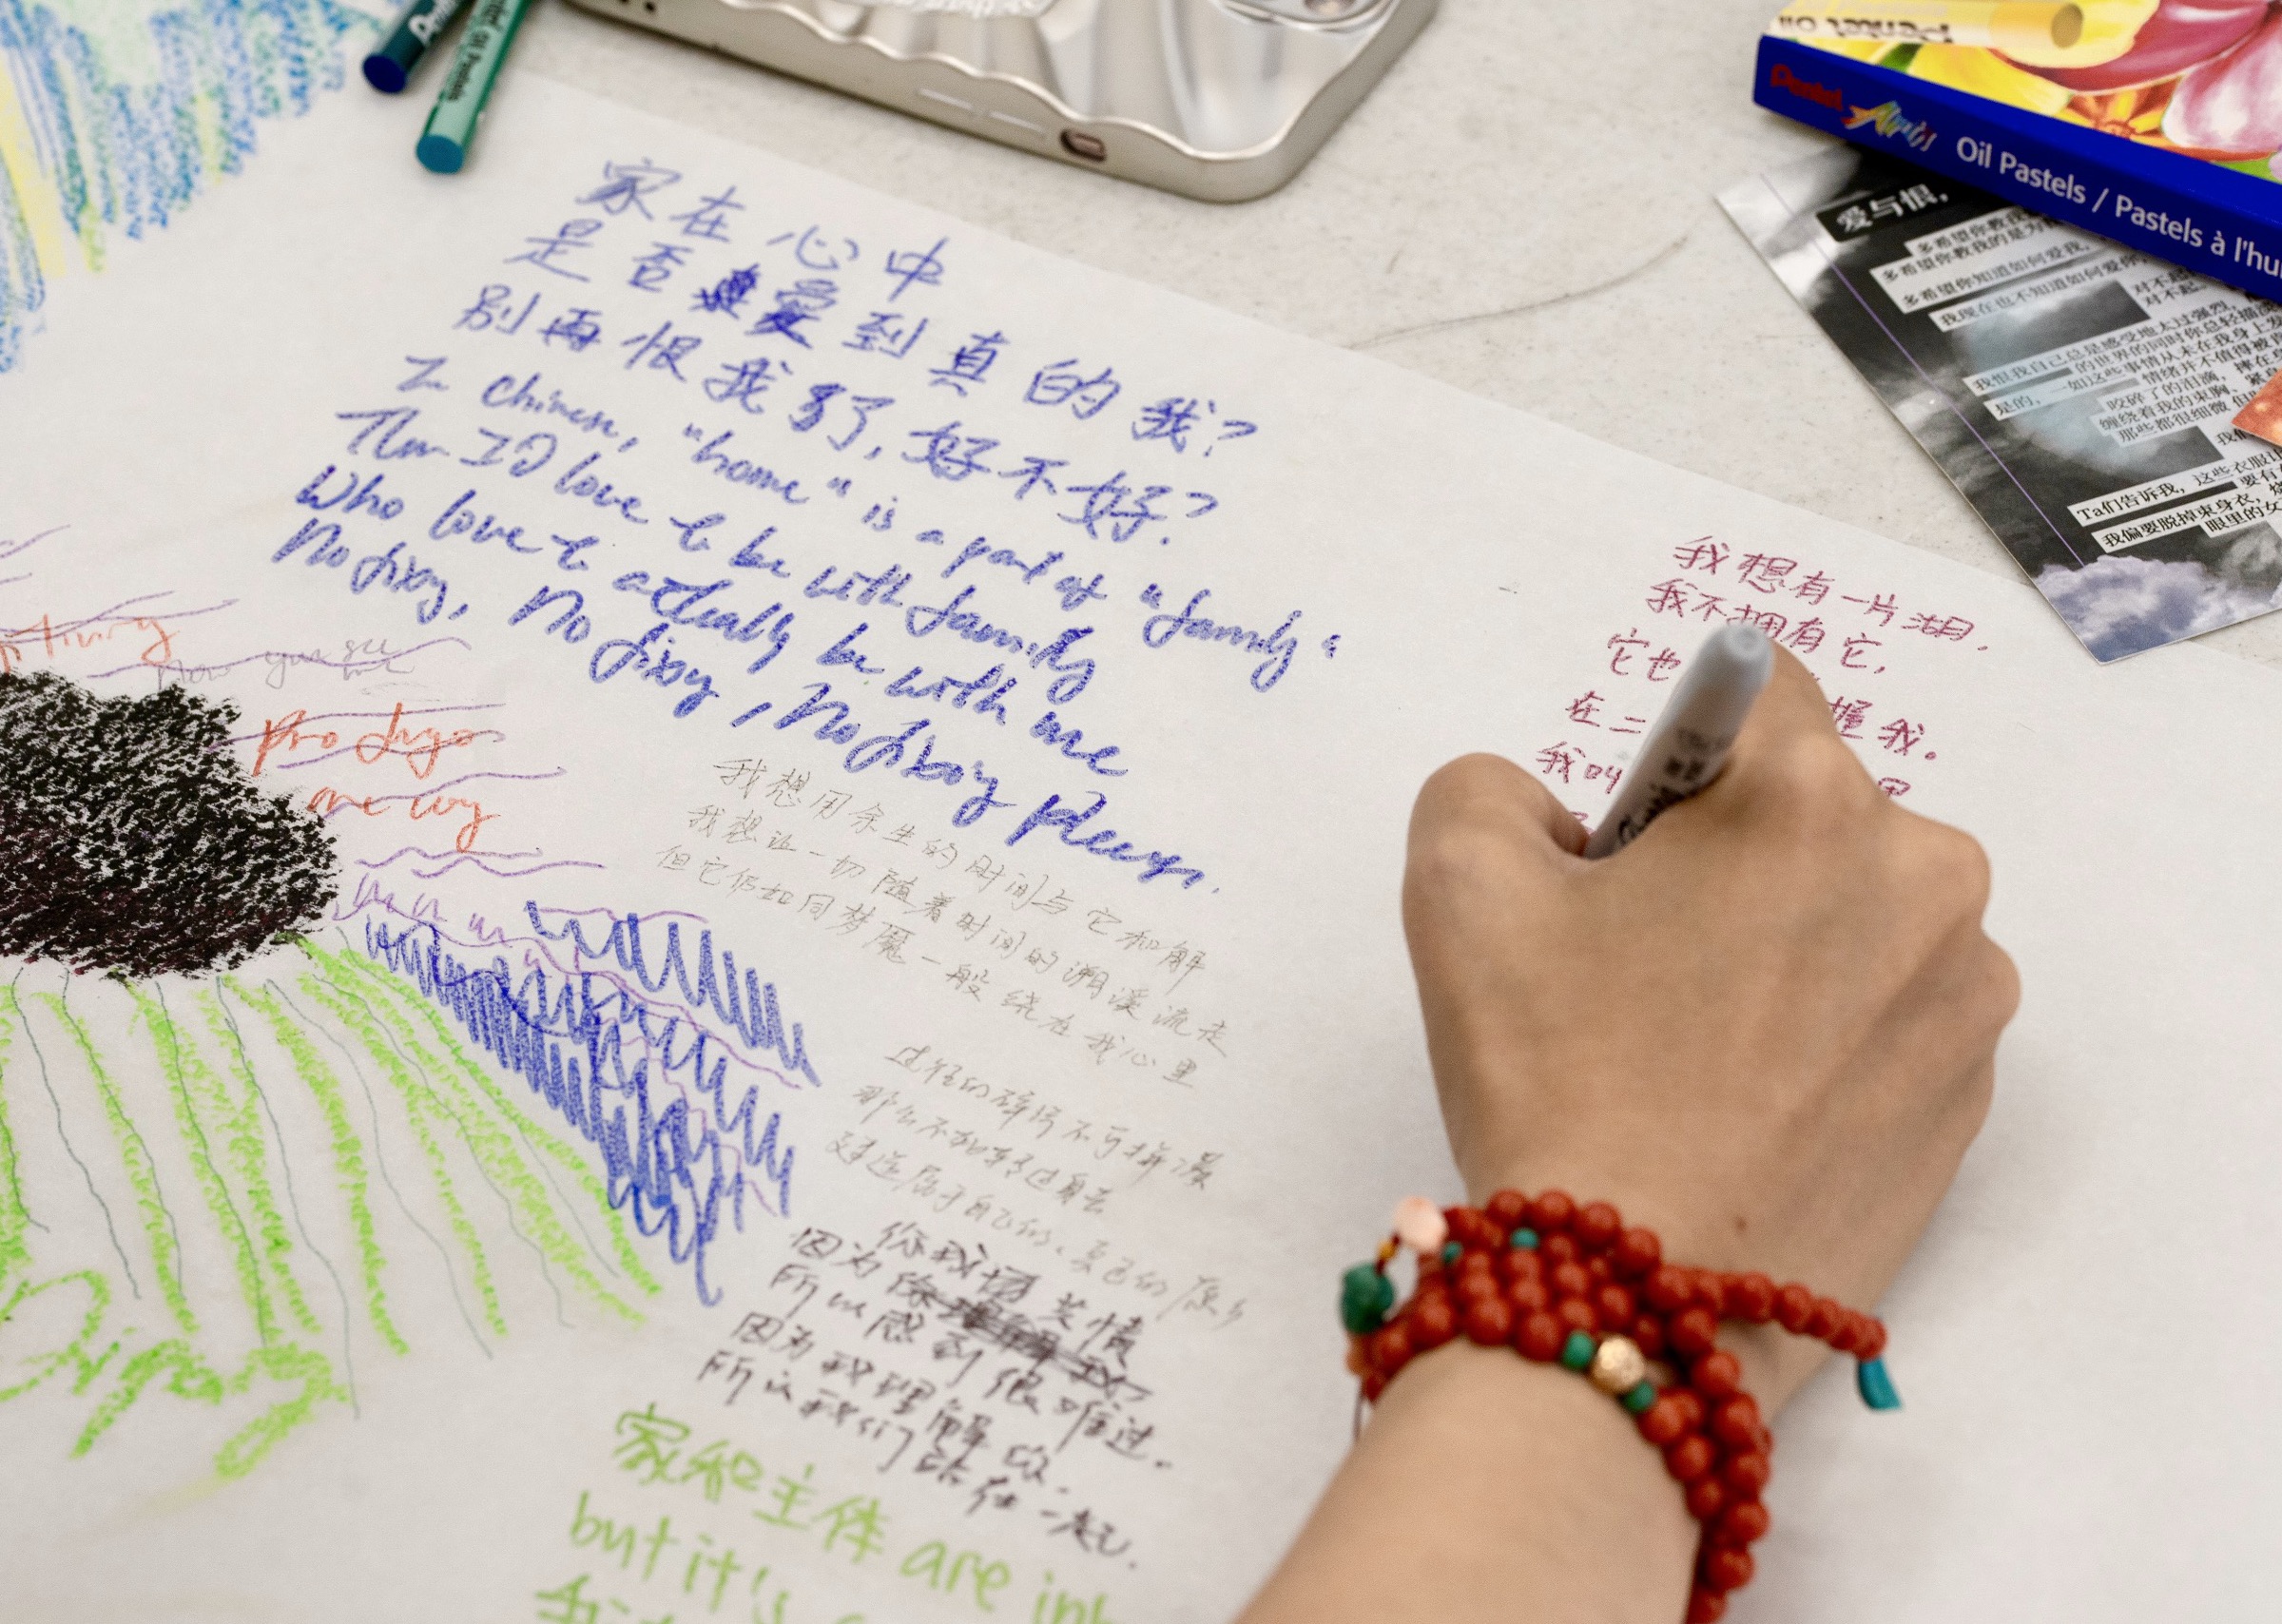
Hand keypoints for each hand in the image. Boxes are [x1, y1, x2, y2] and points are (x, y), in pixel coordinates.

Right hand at [1401, 647, 2015, 1406]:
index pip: (1753, 688)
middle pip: (1813, 811)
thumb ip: (1492, 784)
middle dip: (1734, 860)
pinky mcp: (1973, 1094)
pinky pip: (1894, 1016)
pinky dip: (1831, 1037)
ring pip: (1860, 916)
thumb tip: (1571, 824)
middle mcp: (1924, 874)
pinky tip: (1752, 1110)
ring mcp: (1965, 994)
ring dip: (1792, 947)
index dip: (1673, 759)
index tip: (1632, 853)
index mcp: (1809, 796)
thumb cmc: (1554, 1076)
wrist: (1643, 1299)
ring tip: (1699, 1055)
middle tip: (1644, 969)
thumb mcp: (1456, 885)